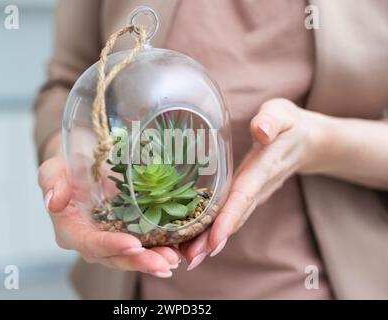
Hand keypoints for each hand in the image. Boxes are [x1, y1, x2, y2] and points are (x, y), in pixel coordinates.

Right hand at [38, 141, 180, 277]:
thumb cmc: (67, 168)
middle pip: (114, 257)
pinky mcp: (127, 232)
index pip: (89, 243)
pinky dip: (160, 249)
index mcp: (71, 230)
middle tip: (164, 263)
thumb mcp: (54, 168)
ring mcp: (110, 239)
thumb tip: (53, 201)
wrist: (83, 165)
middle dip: (139, 261)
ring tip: (174, 260)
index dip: (110, 246)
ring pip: (131, 256)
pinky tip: (178, 251)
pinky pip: (143, 245)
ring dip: (153, 260)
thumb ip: (51, 182)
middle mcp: (91, 240)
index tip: (133, 243)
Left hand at [181, 98, 325, 269]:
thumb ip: (272, 120)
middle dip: (213, 239)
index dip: (228, 217)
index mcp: (264, 167)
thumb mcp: (282, 114)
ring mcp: (254, 193)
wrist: (307, 141)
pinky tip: (196, 240)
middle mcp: (258, 186)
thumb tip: (261, 130)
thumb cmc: (289, 124)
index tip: (213, 240)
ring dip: (211, 241)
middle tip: (190, 259)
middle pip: (235, 217)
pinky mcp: (248, 194)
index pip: (244, 195)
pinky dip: (215, 230)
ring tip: (189, 258)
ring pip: (232, 220)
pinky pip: (231, 214)